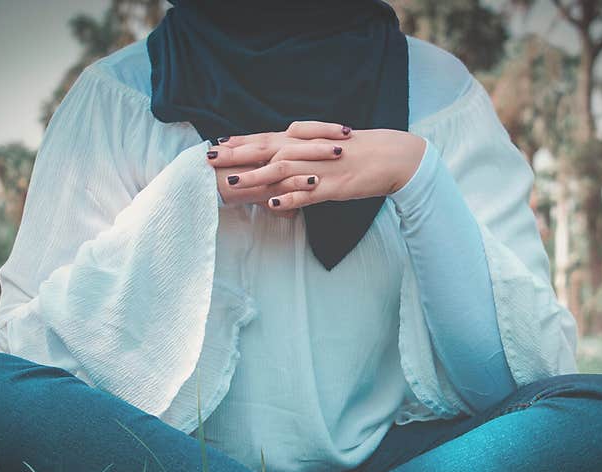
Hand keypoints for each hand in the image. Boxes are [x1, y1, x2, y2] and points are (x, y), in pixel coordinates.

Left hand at [216, 126, 425, 211]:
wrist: (392, 155)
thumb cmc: (358, 152)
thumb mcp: (324, 148)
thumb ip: (300, 152)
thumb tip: (278, 163)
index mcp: (305, 140)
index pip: (265, 138)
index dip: (239, 142)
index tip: (215, 146)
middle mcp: (308, 150)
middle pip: (266, 150)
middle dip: (236, 155)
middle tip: (210, 159)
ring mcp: (319, 168)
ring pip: (282, 170)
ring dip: (256, 176)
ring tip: (233, 182)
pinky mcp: (333, 185)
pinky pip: (308, 193)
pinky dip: (290, 198)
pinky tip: (273, 203)